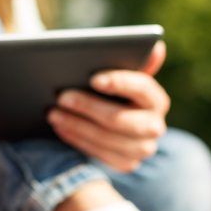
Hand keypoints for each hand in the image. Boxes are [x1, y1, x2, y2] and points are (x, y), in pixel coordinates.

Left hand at [47, 41, 169, 171]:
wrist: (117, 128)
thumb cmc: (117, 95)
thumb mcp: (125, 79)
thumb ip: (135, 64)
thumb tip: (157, 46)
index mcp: (156, 100)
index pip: (142, 88)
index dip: (119, 82)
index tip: (93, 78)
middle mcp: (154, 127)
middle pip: (118, 118)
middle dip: (88, 106)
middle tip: (61, 96)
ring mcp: (142, 149)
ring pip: (105, 138)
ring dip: (75, 125)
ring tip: (53, 113)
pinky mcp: (126, 164)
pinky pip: (98, 154)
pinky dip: (77, 139)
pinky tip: (60, 128)